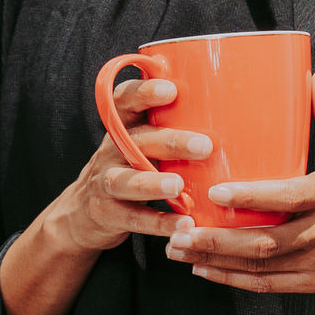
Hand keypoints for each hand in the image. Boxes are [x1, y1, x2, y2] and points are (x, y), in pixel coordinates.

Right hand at [0, 70, 194, 314]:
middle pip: (138, 141)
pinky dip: (159, 223)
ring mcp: (105, 182)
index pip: (126, 100)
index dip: (145, 92)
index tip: (170, 89)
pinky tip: (184, 225)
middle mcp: (111, 149)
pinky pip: (134, 218)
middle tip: (204, 145)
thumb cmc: (130, 168)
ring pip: (126, 180)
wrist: (84, 213)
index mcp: (123, 126)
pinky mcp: (107, 213)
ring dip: (152, 183)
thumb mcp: (140, 142)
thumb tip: (231, 107)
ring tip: (178, 186)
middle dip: (171, 142)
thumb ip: (169, 125)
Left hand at [168, 71, 314, 314]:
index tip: (214, 192)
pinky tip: (207, 271)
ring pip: (261, 267)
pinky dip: (236, 281)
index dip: (249, 198)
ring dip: (217, 261)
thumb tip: (314, 75)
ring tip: (179, 250)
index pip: (287, 197)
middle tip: (178, 230)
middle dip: (216, 239)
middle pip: (264, 241)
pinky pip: (270, 285)